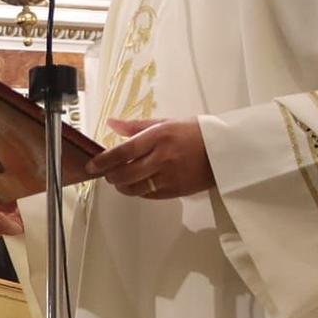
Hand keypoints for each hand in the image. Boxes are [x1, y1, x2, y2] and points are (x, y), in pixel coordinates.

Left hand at [85, 118, 215, 199]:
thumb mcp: (167, 122)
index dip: (103, 161)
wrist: (226, 151)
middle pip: (125, 174)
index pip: (123, 152)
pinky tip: (138, 184)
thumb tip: (111, 123)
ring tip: (120, 180)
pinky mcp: (176, 191)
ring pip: (134, 188)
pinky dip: (138, 191)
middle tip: (106, 173)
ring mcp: (170, 176)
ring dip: (122, 186)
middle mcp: (163, 158)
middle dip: (110, 176)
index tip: (91, 165)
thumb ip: (136, 126)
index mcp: (159, 137)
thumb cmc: (196, 133)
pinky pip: (148, 195)